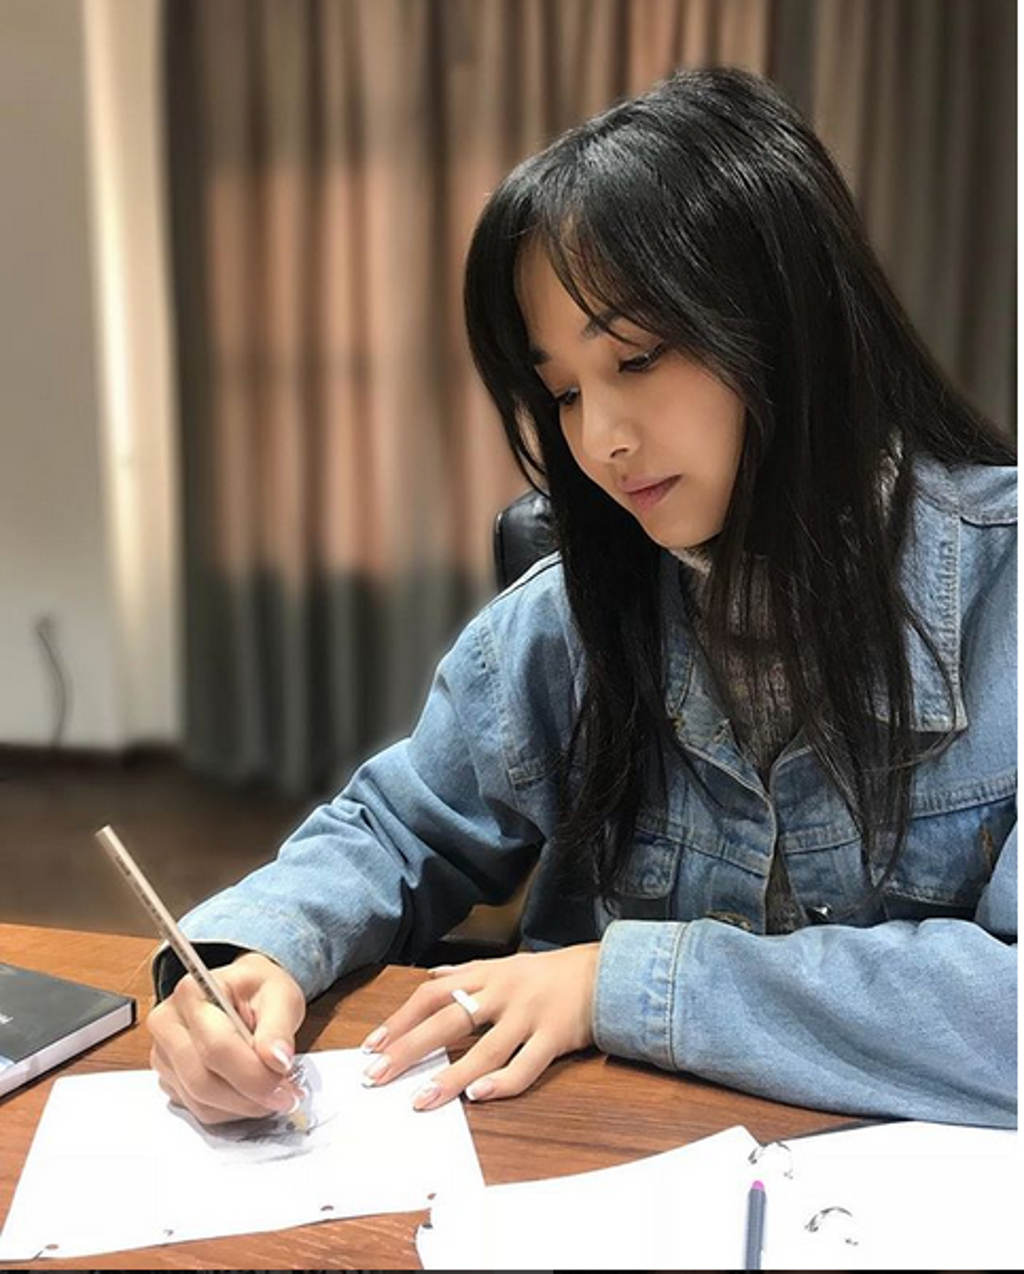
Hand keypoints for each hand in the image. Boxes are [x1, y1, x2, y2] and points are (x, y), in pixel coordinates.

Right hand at [147, 952, 306, 1124]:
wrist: (245, 994)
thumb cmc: (259, 990)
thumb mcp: (281, 995)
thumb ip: (279, 1029)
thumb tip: (278, 1061)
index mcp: (192, 993)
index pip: (217, 1047)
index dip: (253, 1074)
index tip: (285, 1085)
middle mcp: (168, 1024)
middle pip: (202, 1080)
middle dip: (249, 1096)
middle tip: (286, 1097)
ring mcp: (164, 1055)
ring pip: (200, 1102)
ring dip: (243, 1106)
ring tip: (275, 1094)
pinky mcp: (170, 1079)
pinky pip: (200, 1109)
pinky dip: (231, 1110)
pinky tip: (253, 1094)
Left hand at [359, 944, 600, 1108]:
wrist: (603, 971)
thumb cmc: (548, 973)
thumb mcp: (504, 963)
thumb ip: (466, 972)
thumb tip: (431, 978)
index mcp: (485, 975)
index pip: (432, 995)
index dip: (400, 1019)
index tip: (372, 1045)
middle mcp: (502, 992)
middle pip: (447, 1020)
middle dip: (408, 1048)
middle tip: (377, 1075)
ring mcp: (528, 1014)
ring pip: (483, 1048)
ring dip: (450, 1076)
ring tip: (421, 1099)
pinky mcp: (553, 1036)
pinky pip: (525, 1064)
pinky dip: (502, 1082)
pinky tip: (479, 1097)